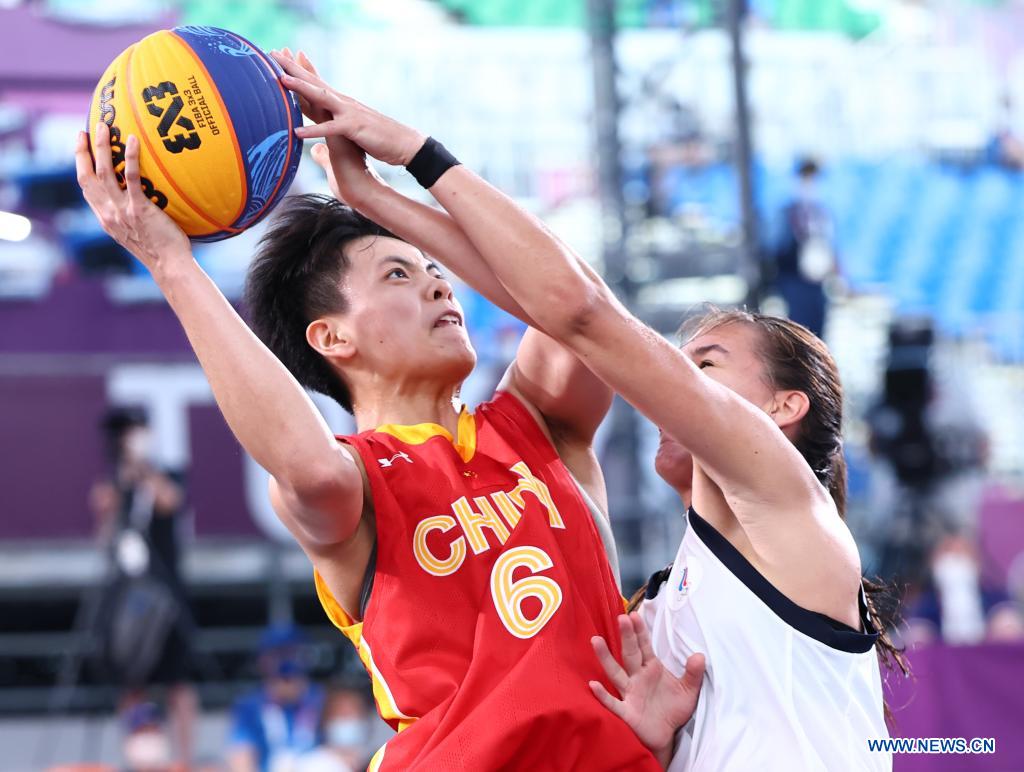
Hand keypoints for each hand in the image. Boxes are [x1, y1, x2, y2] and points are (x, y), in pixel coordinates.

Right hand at [75, 123, 191, 276]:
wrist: (169, 266)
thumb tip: (136, 200)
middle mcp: (108, 213)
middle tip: (85, 130)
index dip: (81, 166)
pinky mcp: (139, 209)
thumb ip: (129, 216)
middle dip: (82, 151)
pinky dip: (131, 157)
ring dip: (102, 147)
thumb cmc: (160, 250)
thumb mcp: (136, 233)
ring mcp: (122, 211)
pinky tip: (133, 140)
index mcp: (106, 219)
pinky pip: (131, 178)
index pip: (86, 189)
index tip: (81, 149)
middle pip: (87, 176)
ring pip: (104, 172)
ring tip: (104, 126)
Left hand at [271, 50, 425, 166]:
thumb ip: (333, 135)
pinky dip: (314, 131)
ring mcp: (348, 114)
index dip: (298, 70)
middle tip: (272, 54)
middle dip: (292, 68)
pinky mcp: (354, 128)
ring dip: (300, 89)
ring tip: (280, 81)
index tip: (281, 58)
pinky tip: (298, 133)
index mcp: (341, 104)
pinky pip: (330, 129)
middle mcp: (343, 103)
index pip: (316, 83)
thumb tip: (314, 147)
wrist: (405, 144)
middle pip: (313, 83)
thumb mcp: (352, 135)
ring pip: (320, 98)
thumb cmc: (380, 140)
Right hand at [590, 613, 704, 760]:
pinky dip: (603, 695)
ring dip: (606, 657)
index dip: (639, 631)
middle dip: (626, 636)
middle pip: (630, 653)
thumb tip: (700, 656)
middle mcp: (637, 677)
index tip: (634, 615)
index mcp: (651, 668)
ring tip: (596, 640)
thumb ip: (693, 674)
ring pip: (616, 672)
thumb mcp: (688, 691)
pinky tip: (593, 685)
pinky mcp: (626, 711)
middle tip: (621, 618)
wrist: (667, 736)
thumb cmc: (673, 709)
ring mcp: (629, 693)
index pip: (644, 646)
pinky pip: (613, 702)